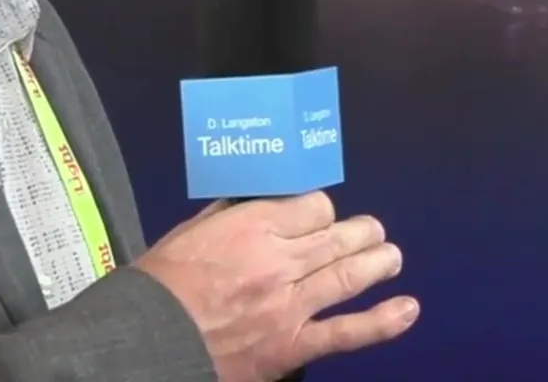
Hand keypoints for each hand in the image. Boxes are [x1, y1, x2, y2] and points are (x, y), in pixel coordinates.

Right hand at [134, 192, 417, 381]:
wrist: (138, 345)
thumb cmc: (156, 288)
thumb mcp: (189, 234)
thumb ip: (230, 216)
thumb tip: (258, 202)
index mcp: (252, 228)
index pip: (313, 207)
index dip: (321, 210)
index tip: (320, 217)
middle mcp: (279, 261)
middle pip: (337, 237)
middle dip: (361, 231)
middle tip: (373, 231)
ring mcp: (289, 305)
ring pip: (348, 276)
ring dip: (377, 263)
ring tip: (391, 257)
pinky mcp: (290, 345)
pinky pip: (345, 333)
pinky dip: (382, 322)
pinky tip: (408, 309)